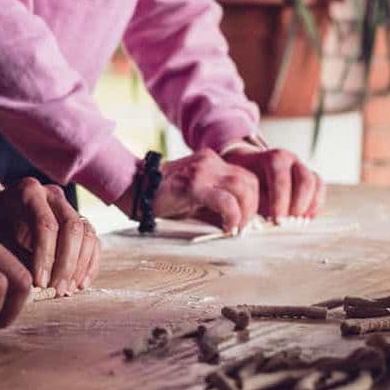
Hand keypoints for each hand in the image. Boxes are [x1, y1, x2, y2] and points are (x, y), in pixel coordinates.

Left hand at [0, 154, 99, 295]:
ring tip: (67, 291)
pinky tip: (79, 285)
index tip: (39, 284)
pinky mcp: (77, 219)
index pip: (45, 225)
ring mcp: (67, 205)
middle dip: (66, 264)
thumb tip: (28, 287)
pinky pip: (92, 240)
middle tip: (57, 291)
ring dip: (80, 266)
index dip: (45, 257)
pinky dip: (89, 263)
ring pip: (86, 233)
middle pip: (71, 227)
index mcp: (28, 191)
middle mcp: (52, 194)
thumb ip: (9, 254)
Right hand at [115, 148, 259, 232]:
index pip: (246, 177)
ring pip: (241, 188)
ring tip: (234, 228)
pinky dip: (231, 215)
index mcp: (212, 162)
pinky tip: (225, 227)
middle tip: (242, 227)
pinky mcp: (193, 184)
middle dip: (252, 207)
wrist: (136, 189)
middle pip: (249, 181)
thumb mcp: (196, 196)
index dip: (253, 200)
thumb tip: (239, 222)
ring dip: (244, 212)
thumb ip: (217, 203)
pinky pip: (224, 200)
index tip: (246, 219)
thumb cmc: (164, 197)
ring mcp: (202, 171)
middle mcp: (210, 162)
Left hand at [223, 148, 325, 219]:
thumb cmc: (246, 179)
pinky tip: (306, 218)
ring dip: (308, 206)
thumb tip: (267, 219)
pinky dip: (315, 204)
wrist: (249, 166)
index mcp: (274, 158)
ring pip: (315, 183)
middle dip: (297, 205)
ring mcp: (302, 167)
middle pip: (304, 180)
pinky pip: (319, 189)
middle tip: (288, 223)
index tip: (276, 220)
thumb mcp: (246, 186)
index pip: (281, 177)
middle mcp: (291, 160)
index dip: (280, 200)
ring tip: (297, 223)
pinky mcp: (309, 177)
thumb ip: (257, 200)